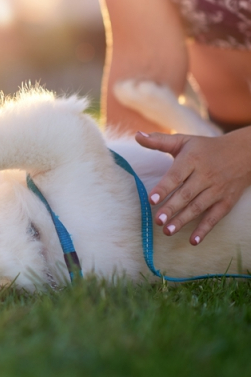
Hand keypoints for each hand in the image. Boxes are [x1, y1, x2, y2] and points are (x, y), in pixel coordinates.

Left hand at [136, 129, 250, 244]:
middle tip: (157, 221)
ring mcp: (217, 189)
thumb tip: (137, 135)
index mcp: (192, 159)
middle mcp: (206, 175)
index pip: (177, 175)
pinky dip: (205, 229)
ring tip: (167, 231)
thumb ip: (159, 141)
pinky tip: (193, 241)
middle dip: (172, 208)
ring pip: (199, 207)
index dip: (165, 187)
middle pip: (187, 194)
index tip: (152, 199)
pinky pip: (215, 217)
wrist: (244, 153)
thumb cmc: (205, 148)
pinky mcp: (226, 201)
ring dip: (183, 220)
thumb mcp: (184, 141)